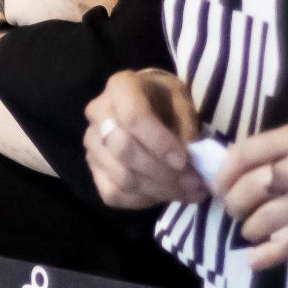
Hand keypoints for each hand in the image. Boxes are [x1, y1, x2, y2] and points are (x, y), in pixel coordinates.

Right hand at [84, 70, 208, 210]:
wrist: (146, 104)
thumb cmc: (167, 102)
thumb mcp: (183, 103)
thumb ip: (186, 131)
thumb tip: (192, 166)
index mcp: (121, 87)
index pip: (133, 117)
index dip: (159, 143)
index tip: (184, 161)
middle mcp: (98, 113)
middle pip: (124, 151)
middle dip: (163, 172)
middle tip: (194, 182)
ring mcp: (92, 144)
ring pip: (121, 177)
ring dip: (159, 190)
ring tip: (189, 191)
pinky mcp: (93, 169)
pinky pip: (113, 194)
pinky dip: (143, 200)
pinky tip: (165, 193)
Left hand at [221, 123, 287, 270]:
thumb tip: (244, 171)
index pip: (245, 153)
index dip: (224, 173)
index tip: (220, 185)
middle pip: (250, 187)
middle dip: (233, 203)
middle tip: (233, 211)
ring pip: (265, 218)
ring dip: (250, 228)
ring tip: (250, 230)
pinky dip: (267, 254)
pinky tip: (254, 259)